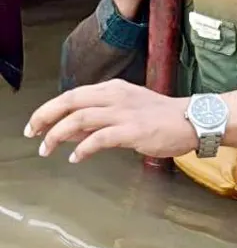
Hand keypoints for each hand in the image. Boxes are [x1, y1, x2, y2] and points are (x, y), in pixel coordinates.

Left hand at [23, 79, 196, 162]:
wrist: (192, 120)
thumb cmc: (161, 118)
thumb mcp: (126, 111)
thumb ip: (98, 120)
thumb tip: (69, 130)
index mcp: (114, 89)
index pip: (73, 94)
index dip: (50, 108)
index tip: (36, 123)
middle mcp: (116, 96)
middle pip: (71, 101)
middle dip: (46, 117)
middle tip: (33, 133)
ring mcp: (125, 112)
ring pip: (80, 118)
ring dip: (58, 135)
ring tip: (47, 149)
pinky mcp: (133, 130)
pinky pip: (100, 139)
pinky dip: (83, 148)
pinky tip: (76, 157)